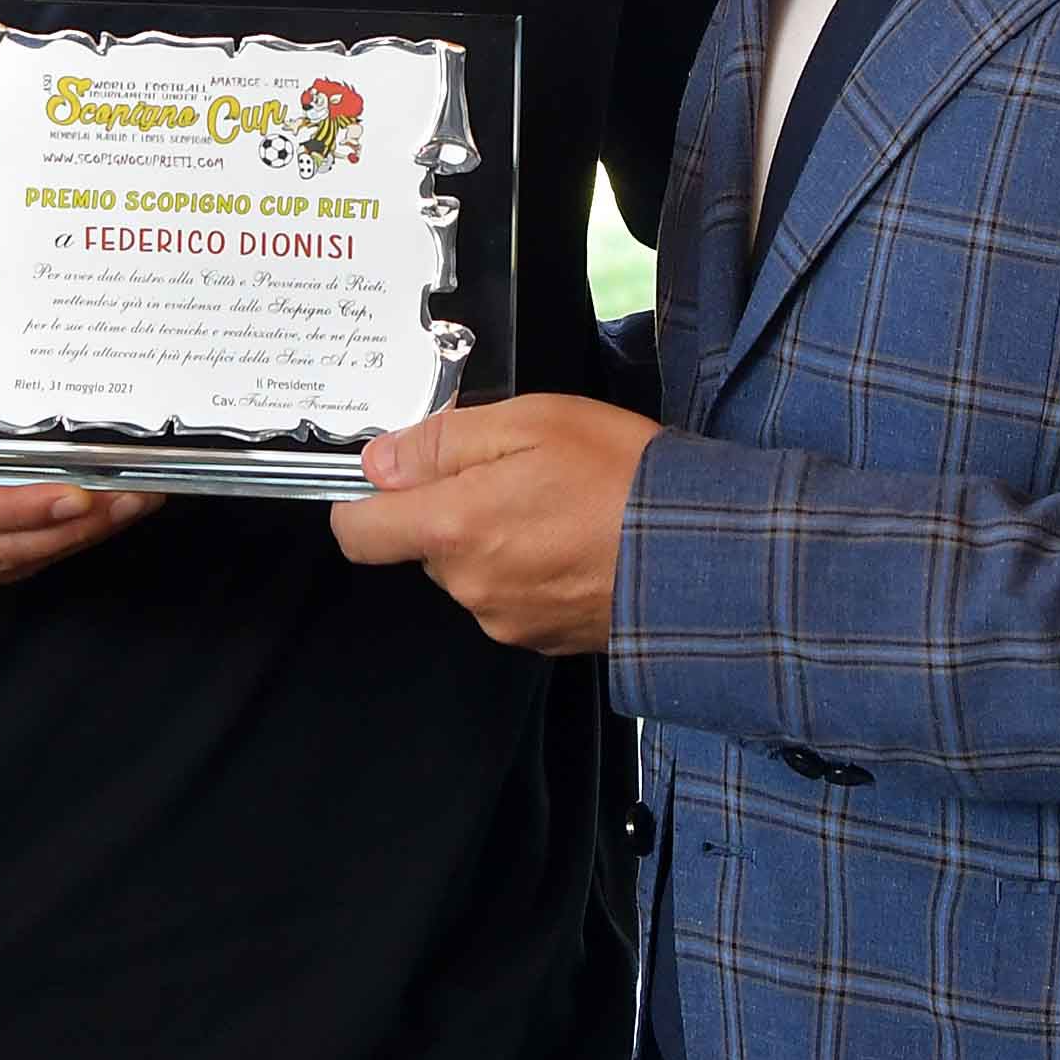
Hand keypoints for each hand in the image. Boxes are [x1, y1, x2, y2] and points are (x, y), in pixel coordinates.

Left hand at [329, 394, 658, 655]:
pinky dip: (530, 571)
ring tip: (556, 507)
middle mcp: (471, 586)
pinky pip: (511, 599)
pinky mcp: (542, 639)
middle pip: (423, 548)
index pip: (359, 531)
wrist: (701, 551)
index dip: (363, 501)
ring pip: (470, 573)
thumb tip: (381, 461)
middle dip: (451, 511)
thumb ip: (444, 440)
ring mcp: (506, 619)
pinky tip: (573, 542)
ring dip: (495, 541)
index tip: (393, 478)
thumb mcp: (532, 421)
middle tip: (513, 474)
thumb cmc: (623, 476)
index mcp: (455, 527)